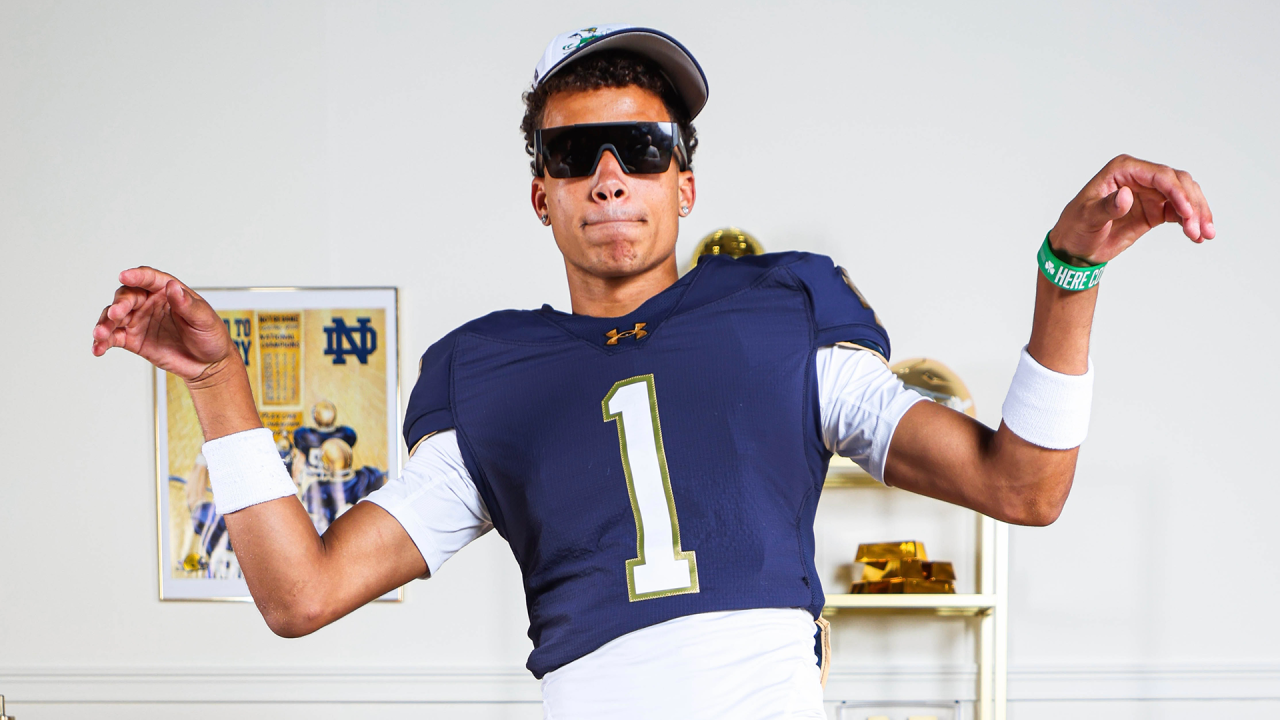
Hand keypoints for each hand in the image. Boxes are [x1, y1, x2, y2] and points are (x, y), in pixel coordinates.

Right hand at [91, 267, 235, 384]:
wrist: (208, 364)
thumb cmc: (210, 337)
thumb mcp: (204, 320)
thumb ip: (188, 305)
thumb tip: (173, 287)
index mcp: (168, 292)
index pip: (149, 279)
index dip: (136, 276)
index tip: (124, 275)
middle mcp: (149, 303)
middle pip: (127, 296)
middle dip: (118, 304)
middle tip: (115, 314)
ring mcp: (139, 320)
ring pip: (114, 316)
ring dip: (104, 323)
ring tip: (100, 334)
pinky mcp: (132, 339)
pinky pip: (113, 337)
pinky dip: (103, 341)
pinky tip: (98, 348)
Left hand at [1049, 154, 1214, 264]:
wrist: (1075, 248)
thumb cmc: (1075, 227)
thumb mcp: (1086, 218)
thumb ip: (1106, 207)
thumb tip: (1126, 195)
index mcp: (1122, 170)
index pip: (1159, 175)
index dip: (1177, 191)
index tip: (1186, 212)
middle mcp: (1139, 177)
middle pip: (1178, 183)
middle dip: (1192, 204)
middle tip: (1198, 229)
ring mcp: (1149, 193)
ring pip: (1184, 196)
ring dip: (1197, 213)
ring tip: (1203, 235)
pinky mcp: (1155, 210)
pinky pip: (1180, 211)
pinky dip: (1191, 221)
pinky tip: (1198, 236)